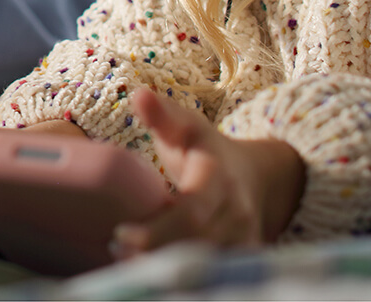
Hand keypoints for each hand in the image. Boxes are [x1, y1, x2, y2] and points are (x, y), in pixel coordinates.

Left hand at [110, 89, 305, 259]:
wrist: (256, 175)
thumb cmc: (207, 149)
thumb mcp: (187, 126)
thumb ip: (162, 114)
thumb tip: (139, 94)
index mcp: (218, 178)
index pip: (191, 211)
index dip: (157, 229)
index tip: (121, 235)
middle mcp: (236, 213)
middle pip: (194, 243)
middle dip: (153, 253)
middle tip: (114, 250)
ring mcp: (243, 238)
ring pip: (204, 263)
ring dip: (164, 268)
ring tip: (126, 265)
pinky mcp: (241, 257)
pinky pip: (213, 273)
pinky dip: (184, 276)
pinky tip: (152, 274)